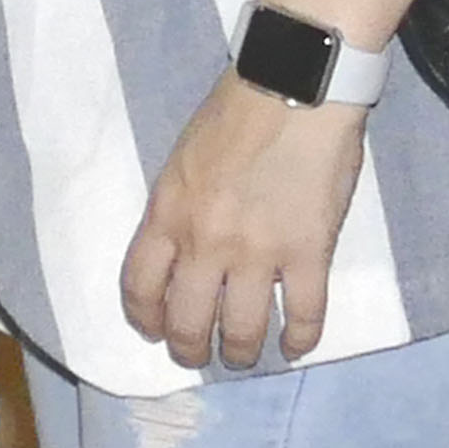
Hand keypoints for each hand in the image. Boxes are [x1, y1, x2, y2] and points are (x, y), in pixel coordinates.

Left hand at [121, 71, 370, 372]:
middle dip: (188, 348)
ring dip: (239, 352)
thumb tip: (179, 249)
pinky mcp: (309, 252)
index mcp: (167, 214)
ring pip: (241, 329)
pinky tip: (294, 346)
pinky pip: (303, 314)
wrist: (290, 90)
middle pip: (186, 319)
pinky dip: (298, 339)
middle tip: (198, 356)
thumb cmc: (233, 115)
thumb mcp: (180, 161)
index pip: (140, 286)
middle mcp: (204, 242)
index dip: (144, 318)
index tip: (153, 332)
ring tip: (242, 357)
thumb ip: (176, 209)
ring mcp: (257, 252)